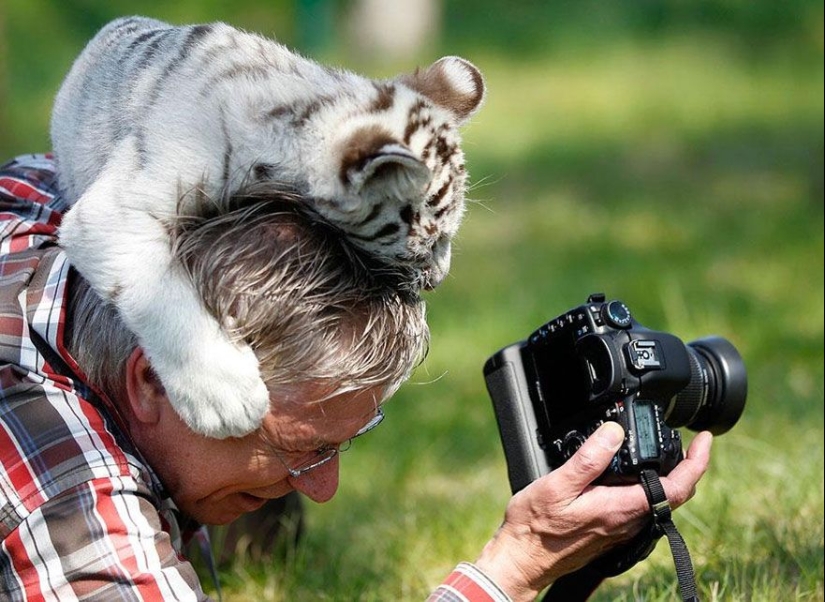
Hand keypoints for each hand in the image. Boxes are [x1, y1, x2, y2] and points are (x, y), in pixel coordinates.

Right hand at [474, 422, 712, 601]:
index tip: (704, 439)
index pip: (677, 488)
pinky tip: (634, 474)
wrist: (522, 560)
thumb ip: (589, 459)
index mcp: (621, 508)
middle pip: (674, 495)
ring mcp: (619, 528)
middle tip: (691, 441)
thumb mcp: (557, 485)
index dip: (697, 463)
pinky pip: (640, 507)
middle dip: (689, 467)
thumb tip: (615, 432)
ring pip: (658, 501)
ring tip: (668, 451)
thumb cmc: (535, 527)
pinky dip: (649, 487)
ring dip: (669, 477)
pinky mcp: (608, 530)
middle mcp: (626, 522)